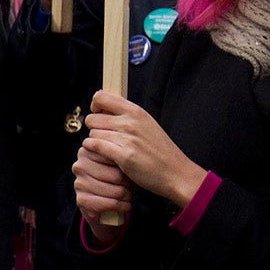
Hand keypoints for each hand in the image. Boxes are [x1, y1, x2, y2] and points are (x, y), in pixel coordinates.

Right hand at [72, 143, 131, 246]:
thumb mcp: (119, 161)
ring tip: (130, 195)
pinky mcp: (81, 200)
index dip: (127, 166)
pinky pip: (108, 204)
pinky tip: (126, 205)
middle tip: (132, 185)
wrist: (107, 201)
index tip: (132, 170)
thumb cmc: (116, 177)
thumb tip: (129, 144)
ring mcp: (79, 183)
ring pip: (114, 191)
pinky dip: (121, 206)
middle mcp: (80, 166)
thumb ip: (119, 152)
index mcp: (87, 151)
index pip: (113, 157)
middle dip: (129, 184)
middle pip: (115, 176)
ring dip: (127, 196)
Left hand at [80, 91, 206, 208]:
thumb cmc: (159, 150)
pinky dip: (93, 149)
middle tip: (104, 136)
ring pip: (93, 134)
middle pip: (93, 118)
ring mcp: (127, 139)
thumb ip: (126, 115)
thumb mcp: (146, 123)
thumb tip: (102, 108)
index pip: (101, 97)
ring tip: (107, 148)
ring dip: (96, 142)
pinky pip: (95, 146)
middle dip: (94, 128)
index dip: (95, 106)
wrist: (176, 172)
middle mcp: (130, 122)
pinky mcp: (124, 156)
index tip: (99, 114)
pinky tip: (101, 153)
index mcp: (136, 111)